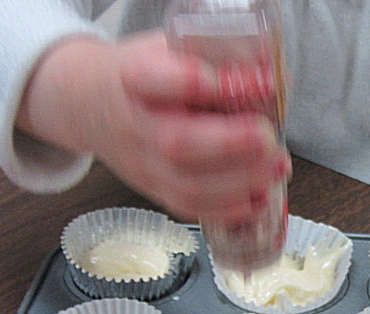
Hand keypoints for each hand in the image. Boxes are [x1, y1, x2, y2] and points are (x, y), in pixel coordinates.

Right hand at [17, 31, 289, 221]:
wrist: (92, 104)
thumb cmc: (144, 74)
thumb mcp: (171, 47)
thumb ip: (218, 59)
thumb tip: (274, 78)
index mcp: (136, 76)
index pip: (156, 80)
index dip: (197, 83)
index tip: (242, 82)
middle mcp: (136, 123)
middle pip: (178, 142)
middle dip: (233, 144)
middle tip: (269, 140)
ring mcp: (144, 162)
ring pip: (188, 185)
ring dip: (242, 182)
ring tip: (278, 167)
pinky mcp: (155, 189)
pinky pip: (190, 207)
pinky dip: (229, 209)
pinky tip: (260, 197)